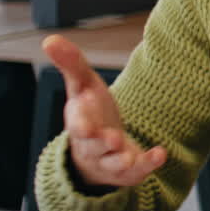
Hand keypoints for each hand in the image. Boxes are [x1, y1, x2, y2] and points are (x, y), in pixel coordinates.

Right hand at [43, 34, 165, 188]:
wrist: (102, 149)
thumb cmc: (91, 113)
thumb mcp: (82, 86)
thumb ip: (71, 64)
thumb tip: (49, 39)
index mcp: (79, 122)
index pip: (76, 120)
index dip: (81, 115)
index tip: (86, 100)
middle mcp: (92, 144)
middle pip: (92, 144)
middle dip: (99, 141)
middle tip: (109, 137)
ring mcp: (110, 159)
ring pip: (111, 162)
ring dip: (119, 158)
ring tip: (127, 153)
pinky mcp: (129, 171)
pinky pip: (138, 171)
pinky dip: (148, 164)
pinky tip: (160, 154)